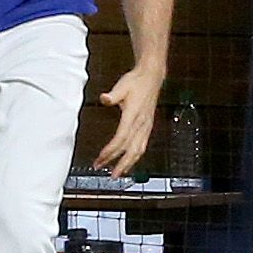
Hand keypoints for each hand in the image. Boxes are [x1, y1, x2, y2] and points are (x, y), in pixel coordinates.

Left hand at [93, 60, 165, 177]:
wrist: (152, 76)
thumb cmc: (137, 81)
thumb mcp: (122, 86)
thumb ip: (113, 95)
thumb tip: (104, 98)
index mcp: (133, 115)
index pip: (121, 138)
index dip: (111, 151)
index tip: (101, 159)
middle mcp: (141, 124)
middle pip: (131, 149)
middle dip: (120, 164)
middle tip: (110, 175)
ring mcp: (146, 126)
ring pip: (138, 150)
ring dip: (129, 163)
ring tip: (119, 173)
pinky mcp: (148, 126)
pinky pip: (142, 145)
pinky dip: (135, 156)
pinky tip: (130, 161)